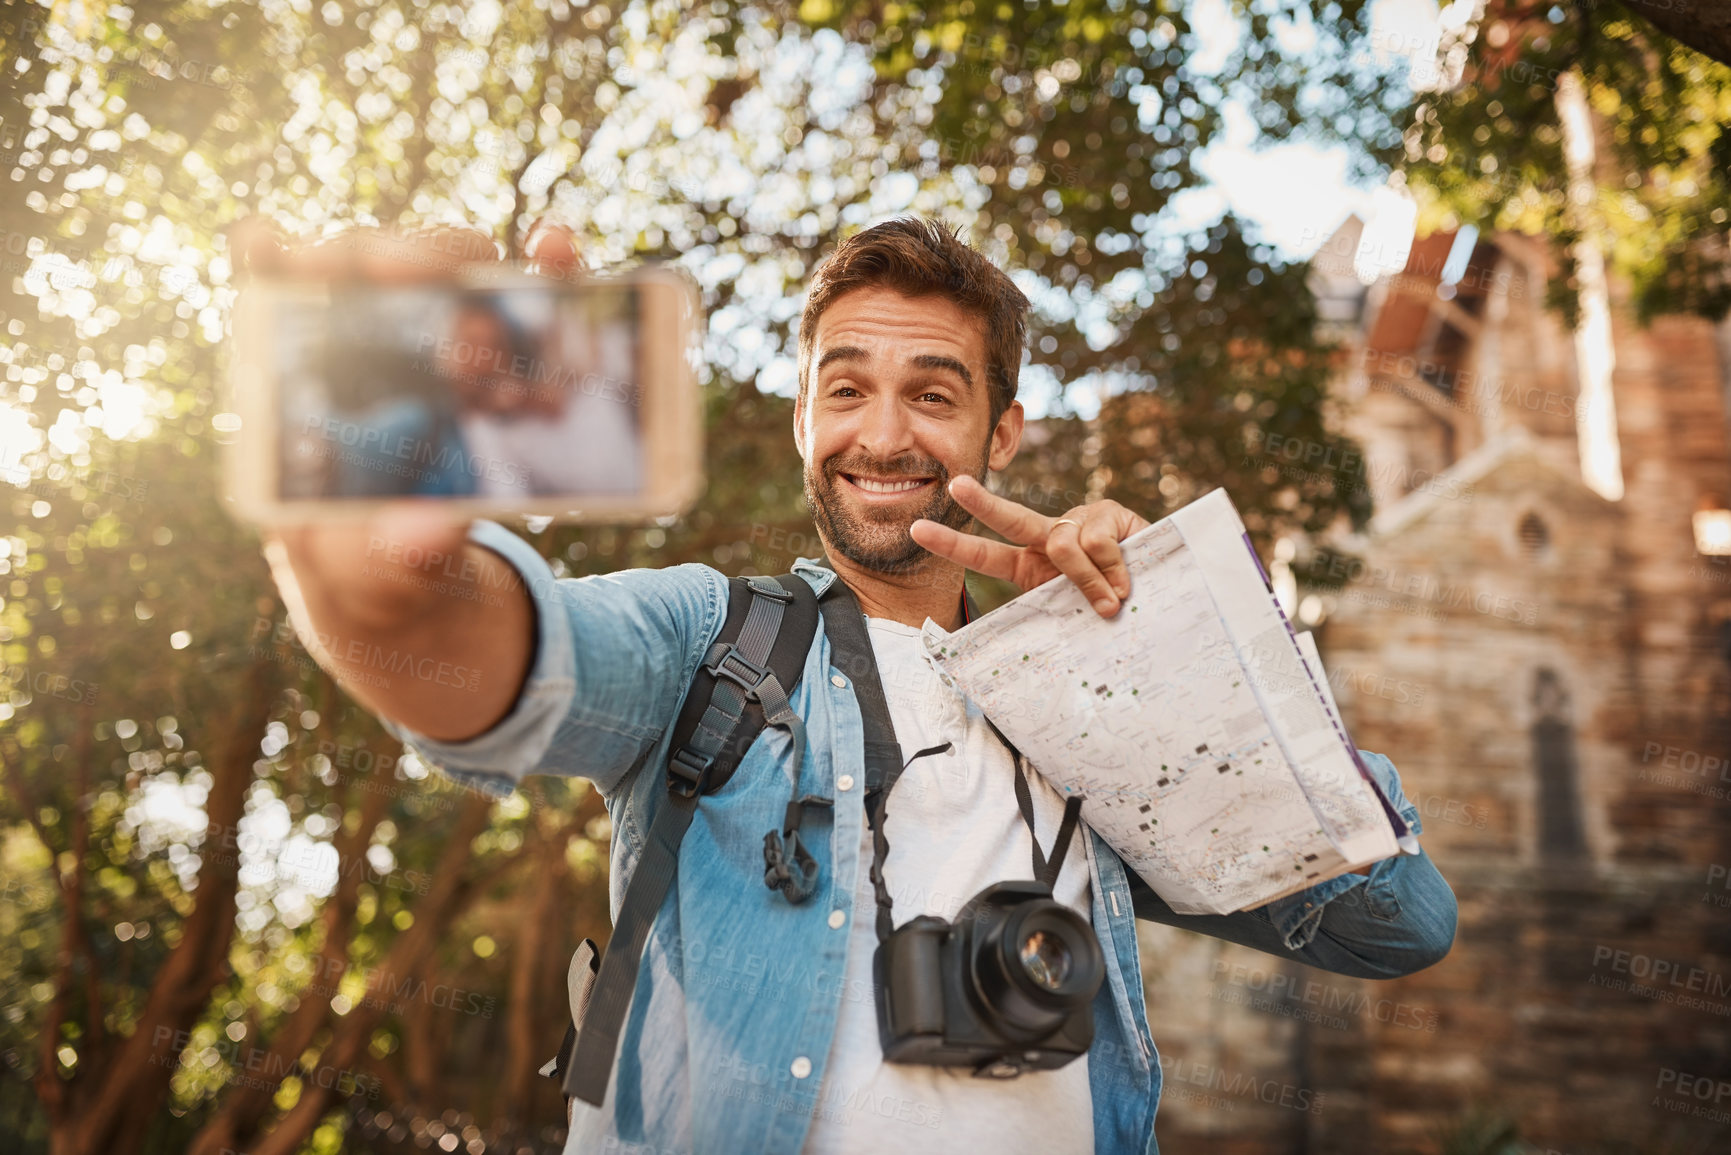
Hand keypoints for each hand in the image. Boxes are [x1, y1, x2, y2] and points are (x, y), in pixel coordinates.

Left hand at [229, 217, 579, 628]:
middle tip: (412, 274)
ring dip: (470, 279)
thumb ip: (395, 559)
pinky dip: (543, 268)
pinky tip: (557, 251)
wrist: (421, 584)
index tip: (268, 245)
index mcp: (298, 389)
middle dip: (390, 259)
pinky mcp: (498, 347)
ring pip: (445, 267)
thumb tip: (424, 534)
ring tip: (496, 333)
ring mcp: (430, 338)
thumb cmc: (369, 573)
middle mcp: (358, 343)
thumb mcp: (376, 578)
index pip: (265, 296)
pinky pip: (524, 294)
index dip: (264, 261)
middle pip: (364, 265)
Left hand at [910, 475, 1151, 617]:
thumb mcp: (1082, 616)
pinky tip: (1129, 580)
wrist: (1166, 588)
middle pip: (1011, 518)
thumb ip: (1069, 604)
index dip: (953, 543)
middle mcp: (1050, 537)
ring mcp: (1079, 521)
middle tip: (955, 485)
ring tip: (1113, 602)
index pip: (986, 554)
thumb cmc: (1118, 609)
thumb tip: (1074, 579)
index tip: (918, 529)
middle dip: (981, 503)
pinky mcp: (1108, 512)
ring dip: (1087, 582)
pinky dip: (1113, 570)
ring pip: (1063, 544)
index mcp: (1032, 565)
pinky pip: (1097, 543)